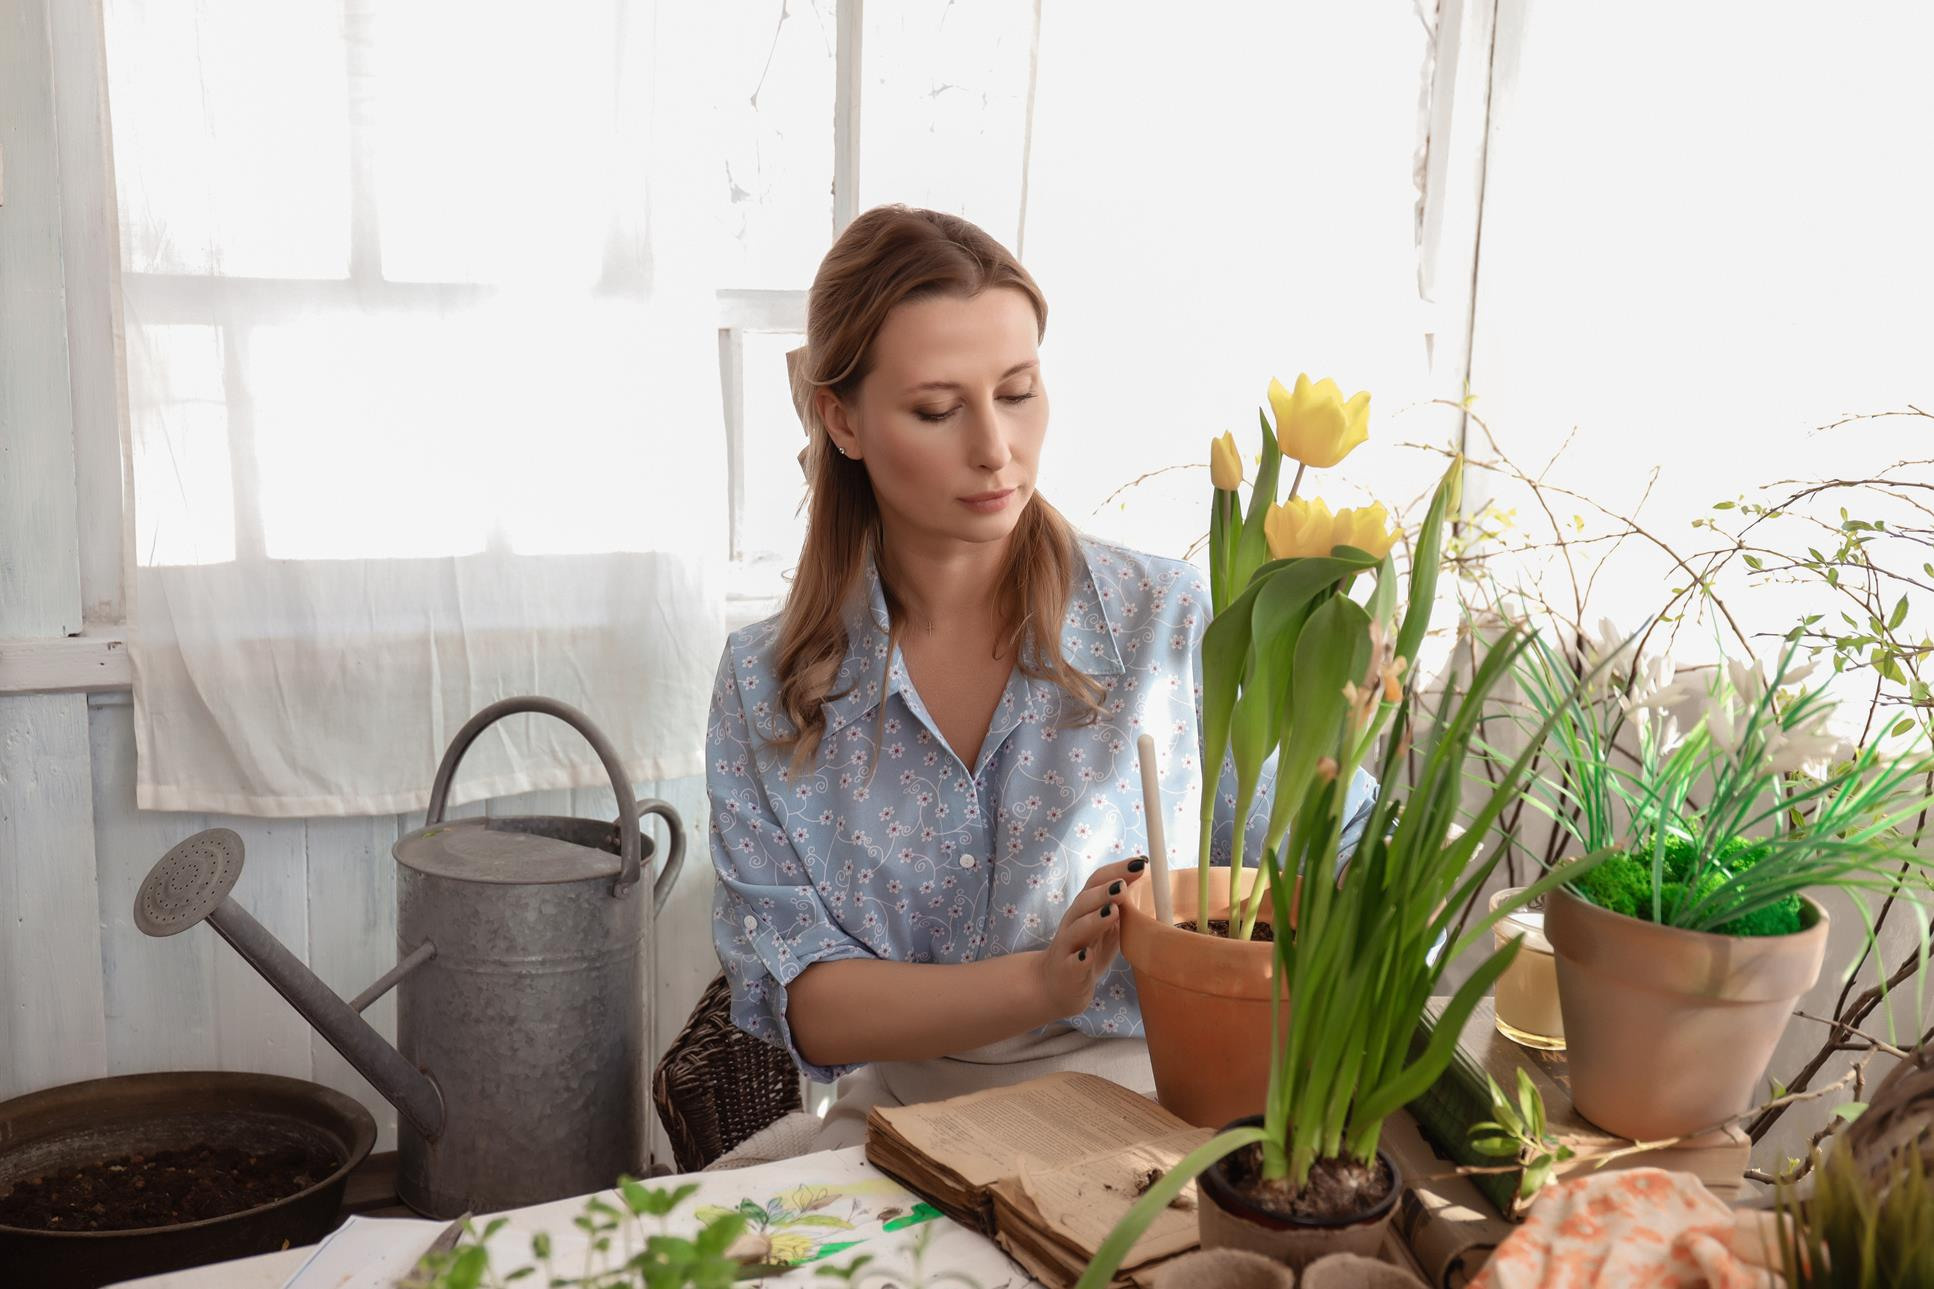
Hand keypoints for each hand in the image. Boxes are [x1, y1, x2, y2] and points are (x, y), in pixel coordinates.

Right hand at [1038, 857, 1147, 1018]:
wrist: (1056, 984)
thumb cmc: (1087, 950)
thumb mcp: (1107, 926)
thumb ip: (1124, 907)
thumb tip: (1153, 883)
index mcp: (1086, 908)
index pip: (1097, 882)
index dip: (1117, 870)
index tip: (1140, 862)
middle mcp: (1073, 922)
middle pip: (1084, 901)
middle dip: (1104, 891)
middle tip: (1123, 885)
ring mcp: (1067, 946)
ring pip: (1076, 929)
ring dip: (1093, 919)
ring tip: (1112, 912)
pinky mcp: (1065, 971)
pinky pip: (1071, 964)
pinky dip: (1079, 960)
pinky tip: (1087, 957)